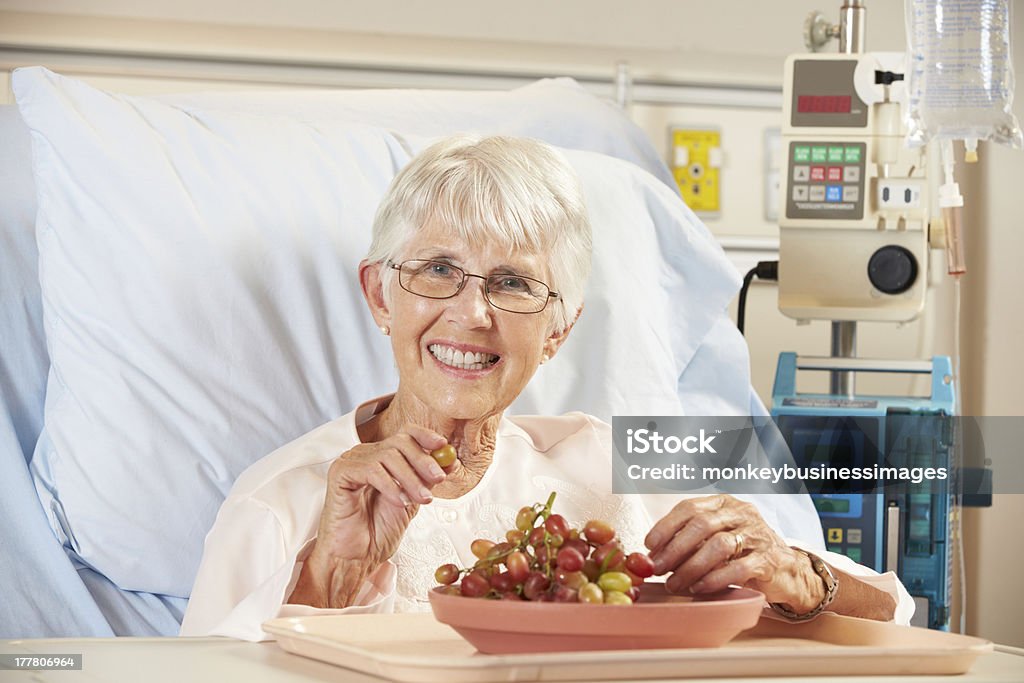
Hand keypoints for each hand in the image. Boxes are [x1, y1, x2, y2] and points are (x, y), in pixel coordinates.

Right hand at [297, 425, 447, 606]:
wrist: (355, 557)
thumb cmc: (377, 532)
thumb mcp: (412, 500)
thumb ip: (426, 479)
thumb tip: (448, 460)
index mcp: (381, 457)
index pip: (405, 434)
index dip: (426, 436)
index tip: (443, 446)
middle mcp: (365, 455)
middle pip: (400, 441)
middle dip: (423, 461)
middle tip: (438, 479)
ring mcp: (351, 462)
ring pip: (388, 455)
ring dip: (410, 478)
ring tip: (420, 499)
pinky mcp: (340, 472)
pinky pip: (371, 469)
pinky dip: (390, 485)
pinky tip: (399, 502)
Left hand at [644, 494, 823, 612]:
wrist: (786, 571)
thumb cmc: (742, 553)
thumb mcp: (715, 538)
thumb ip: (689, 541)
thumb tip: (652, 555)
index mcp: (723, 504)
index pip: (689, 507)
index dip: (666, 525)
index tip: (649, 545)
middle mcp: (741, 513)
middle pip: (701, 525)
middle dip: (674, 549)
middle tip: (658, 569)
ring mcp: (757, 535)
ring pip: (718, 546)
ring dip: (691, 567)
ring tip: (675, 584)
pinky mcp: (769, 559)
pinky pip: (738, 568)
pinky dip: (714, 579)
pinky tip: (699, 588)